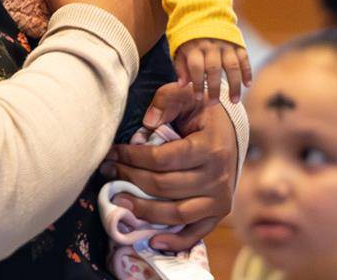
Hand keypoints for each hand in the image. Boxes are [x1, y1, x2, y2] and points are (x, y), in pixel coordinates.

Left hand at [98, 83, 237, 251]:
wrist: (228, 131)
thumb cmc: (200, 112)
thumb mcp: (186, 95)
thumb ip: (167, 99)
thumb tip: (147, 122)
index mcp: (209, 148)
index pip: (163, 159)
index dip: (132, 157)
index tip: (112, 152)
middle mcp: (218, 177)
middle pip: (164, 186)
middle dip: (130, 179)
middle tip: (108, 172)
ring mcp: (220, 198)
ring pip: (176, 213)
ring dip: (143, 210)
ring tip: (119, 201)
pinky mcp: (218, 213)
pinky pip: (196, 232)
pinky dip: (174, 241)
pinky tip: (152, 240)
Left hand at [174, 38, 250, 103]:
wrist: (204, 15)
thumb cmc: (189, 39)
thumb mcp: (179, 49)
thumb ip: (181, 67)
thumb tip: (183, 85)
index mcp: (195, 47)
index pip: (196, 67)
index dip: (197, 83)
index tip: (198, 97)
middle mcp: (211, 46)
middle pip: (214, 69)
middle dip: (214, 88)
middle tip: (215, 103)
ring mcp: (225, 44)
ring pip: (232, 66)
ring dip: (234, 84)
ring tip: (234, 101)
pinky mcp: (237, 43)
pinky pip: (244, 58)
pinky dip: (247, 72)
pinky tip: (248, 85)